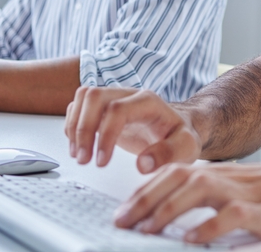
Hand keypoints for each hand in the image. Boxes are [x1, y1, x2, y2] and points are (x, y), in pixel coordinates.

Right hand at [65, 86, 201, 173]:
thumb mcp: (187, 147)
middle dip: (83, 129)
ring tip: (79, 155)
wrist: (180, 127)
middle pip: (94, 96)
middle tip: (84, 159)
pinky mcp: (105, 109)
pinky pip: (80, 106)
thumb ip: (169, 154)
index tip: (102, 162)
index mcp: (148, 102)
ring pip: (84, 97)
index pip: (117, 109)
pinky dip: (73, 126)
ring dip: (75, 126)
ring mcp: (115, 99)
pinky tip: (79, 147)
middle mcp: (128, 95)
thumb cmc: (182, 136)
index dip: (105, 135)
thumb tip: (143, 165)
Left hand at [114, 148, 260, 242]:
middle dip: (146, 199)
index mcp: (222, 174)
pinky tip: (194, 240)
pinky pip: (235, 215)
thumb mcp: (246, 191)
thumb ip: (216, 200)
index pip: (174, 173)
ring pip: (201, 189)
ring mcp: (249, 193)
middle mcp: (230, 178)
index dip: (145, 190)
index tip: (122, 211)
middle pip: (179, 178)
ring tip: (148, 228)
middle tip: (121, 222)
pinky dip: (212, 227)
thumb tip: (180, 220)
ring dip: (170, 209)